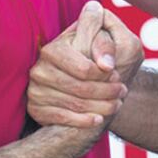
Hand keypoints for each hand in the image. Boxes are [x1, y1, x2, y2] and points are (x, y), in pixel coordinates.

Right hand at [28, 1, 142, 128]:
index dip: (104, 75)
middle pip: (80, 89)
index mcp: (53, 49)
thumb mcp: (99, 37)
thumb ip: (105, 43)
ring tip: (116, 104)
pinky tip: (99, 118)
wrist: (74, 72)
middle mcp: (39, 70)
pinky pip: (62, 118)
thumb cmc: (89, 51)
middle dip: (106, 92)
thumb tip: (107, 65)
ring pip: (74, 105)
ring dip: (100, 107)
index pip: (84, 69)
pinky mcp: (36, 109)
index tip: (118, 75)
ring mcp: (35, 91)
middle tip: (122, 91)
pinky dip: (84, 121)